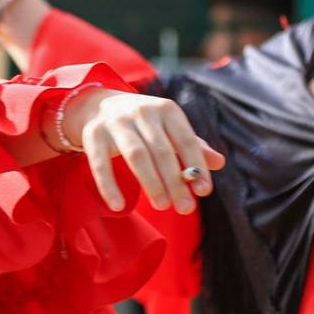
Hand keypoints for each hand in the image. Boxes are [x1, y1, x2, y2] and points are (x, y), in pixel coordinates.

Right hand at [62, 88, 224, 212]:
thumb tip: (220, 163)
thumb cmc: (144, 124)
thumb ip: (192, 147)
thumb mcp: (169, 129)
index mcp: (166, 109)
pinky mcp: (93, 133)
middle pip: (162, 151)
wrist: (99, 105)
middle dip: (175, 182)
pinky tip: (119, 206)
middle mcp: (141, 111)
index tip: (205, 192)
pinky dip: (109, 186)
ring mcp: (115, 122)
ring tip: (163, 206)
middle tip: (186, 208)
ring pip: (136, 155)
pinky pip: (100, 163)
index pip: (186, 140)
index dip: (197, 166)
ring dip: (151, 183)